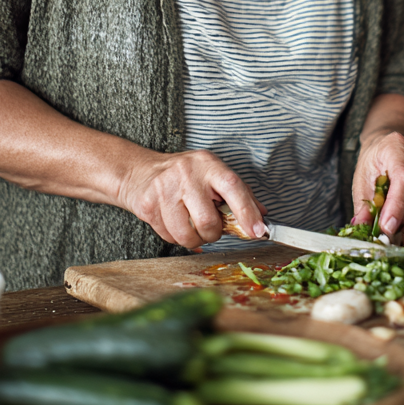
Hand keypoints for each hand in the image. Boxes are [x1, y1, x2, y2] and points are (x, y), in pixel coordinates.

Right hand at [116, 149, 265, 249]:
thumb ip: (240, 193)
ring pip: (188, 235)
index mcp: (209, 164)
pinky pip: (170, 238)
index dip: (247, 211)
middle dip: (213, 233)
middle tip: (211, 226)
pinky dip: (177, 238)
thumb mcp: (213, 173)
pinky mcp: (148, 207)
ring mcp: (165, 190)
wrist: (141, 172)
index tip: (258, 231)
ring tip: (192, 224)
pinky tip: (175, 222)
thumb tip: (262, 215)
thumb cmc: (185, 174)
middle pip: (208, 221)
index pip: (233, 187)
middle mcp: (187, 174)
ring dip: (195, 239)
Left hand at [352, 129, 403, 236]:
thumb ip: (364, 204)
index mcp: (396, 146)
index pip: (403, 178)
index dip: (396, 206)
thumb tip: (363, 226)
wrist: (390, 150)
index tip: (387, 227)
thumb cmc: (376, 164)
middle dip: (397, 220)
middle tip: (384, 224)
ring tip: (397, 216)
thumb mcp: (361, 180)